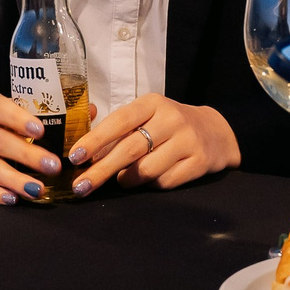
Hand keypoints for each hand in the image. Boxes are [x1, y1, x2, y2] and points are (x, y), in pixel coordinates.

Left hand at [67, 94, 238, 194]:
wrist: (214, 132)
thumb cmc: (167, 125)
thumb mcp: (146, 117)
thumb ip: (117, 130)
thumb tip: (84, 152)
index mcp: (153, 103)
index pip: (119, 120)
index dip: (95, 139)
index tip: (75, 157)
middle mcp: (171, 119)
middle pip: (130, 149)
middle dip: (101, 170)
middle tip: (80, 186)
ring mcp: (188, 140)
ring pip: (146, 170)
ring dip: (127, 180)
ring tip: (123, 179)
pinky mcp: (199, 162)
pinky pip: (165, 182)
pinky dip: (151, 185)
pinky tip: (149, 180)